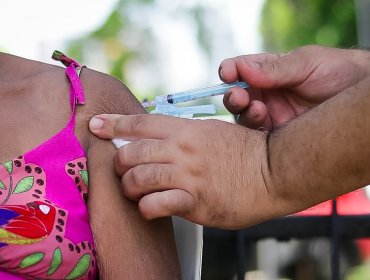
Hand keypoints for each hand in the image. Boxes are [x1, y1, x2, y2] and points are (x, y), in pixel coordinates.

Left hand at [89, 114, 288, 228]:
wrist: (274, 172)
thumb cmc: (247, 152)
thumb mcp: (215, 131)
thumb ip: (186, 135)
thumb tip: (163, 137)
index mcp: (187, 130)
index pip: (140, 123)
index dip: (113, 124)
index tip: (96, 125)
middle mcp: (183, 150)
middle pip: (130, 153)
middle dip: (119, 163)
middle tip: (124, 171)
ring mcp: (188, 176)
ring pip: (136, 179)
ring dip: (129, 188)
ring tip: (135, 192)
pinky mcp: (195, 202)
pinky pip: (155, 205)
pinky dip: (146, 208)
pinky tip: (152, 208)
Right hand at [220, 45, 369, 129]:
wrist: (365, 92)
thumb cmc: (337, 70)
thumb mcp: (306, 63)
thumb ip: (275, 69)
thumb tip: (243, 69)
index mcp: (269, 73)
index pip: (241, 70)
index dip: (231, 71)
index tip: (228, 73)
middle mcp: (268, 95)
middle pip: (238, 97)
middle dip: (234, 97)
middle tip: (239, 97)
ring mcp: (274, 117)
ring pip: (246, 119)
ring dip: (245, 114)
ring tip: (258, 111)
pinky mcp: (283, 139)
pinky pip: (262, 140)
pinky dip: (256, 136)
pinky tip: (264, 129)